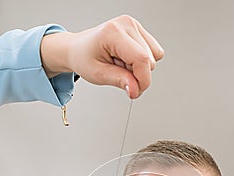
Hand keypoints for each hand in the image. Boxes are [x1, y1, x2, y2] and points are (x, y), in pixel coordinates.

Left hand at [41, 15, 163, 98]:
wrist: (78, 48)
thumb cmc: (84, 57)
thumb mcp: (98, 74)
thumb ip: (119, 81)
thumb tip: (135, 89)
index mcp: (114, 32)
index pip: (141, 59)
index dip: (142, 80)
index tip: (134, 92)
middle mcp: (127, 24)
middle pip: (150, 60)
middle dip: (138, 75)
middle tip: (119, 74)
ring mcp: (134, 26)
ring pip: (155, 57)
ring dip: (139, 68)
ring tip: (120, 64)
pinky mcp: (139, 31)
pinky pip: (154, 53)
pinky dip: (142, 62)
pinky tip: (127, 60)